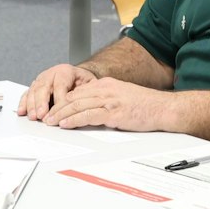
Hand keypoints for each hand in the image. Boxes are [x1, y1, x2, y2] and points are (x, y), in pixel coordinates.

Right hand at [19, 63, 97, 120]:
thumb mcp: (90, 84)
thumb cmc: (83, 82)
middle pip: (43, 87)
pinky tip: (22, 111)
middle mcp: (51, 74)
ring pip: (34, 90)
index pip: (60, 86)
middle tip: (41, 115)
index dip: (58, 100)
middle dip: (41, 103)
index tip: (58, 112)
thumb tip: (82, 105)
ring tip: (33, 116)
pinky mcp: (35, 86)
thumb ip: (85, 93)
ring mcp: (42, 79)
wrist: (78, 76)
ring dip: (32, 105)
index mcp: (65, 71)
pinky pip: (27, 93)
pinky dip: (24, 103)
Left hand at [46, 77, 177, 131]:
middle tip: (46, 116)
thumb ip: (106, 100)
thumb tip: (90, 109)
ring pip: (78, 106)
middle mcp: (106, 89)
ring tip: (51, 122)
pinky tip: (66, 124)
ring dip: (61, 115)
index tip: (54, 108)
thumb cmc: (146, 106)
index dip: (64, 101)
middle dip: (58, 108)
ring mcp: (109, 100)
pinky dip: (74, 120)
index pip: (79, 91)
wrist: (163, 109)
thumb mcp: (122, 97)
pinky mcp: (114, 112)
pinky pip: (88, 115)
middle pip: (74, 97)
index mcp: (107, 85)